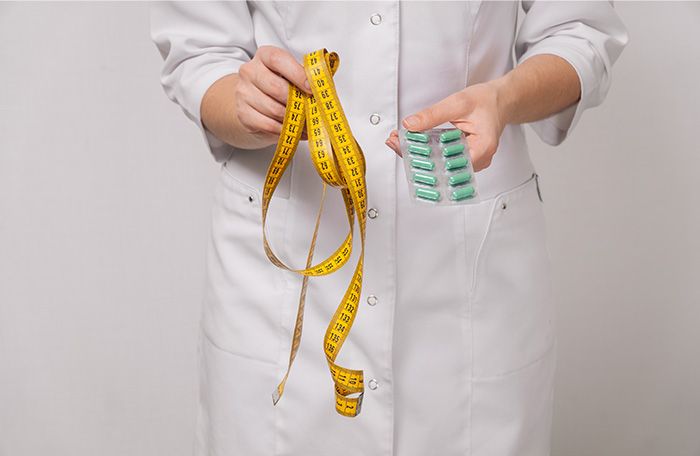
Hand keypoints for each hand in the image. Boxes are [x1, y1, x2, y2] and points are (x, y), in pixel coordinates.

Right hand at [236, 45, 313, 142]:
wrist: (250, 100)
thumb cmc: (277, 85)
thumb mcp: (290, 75)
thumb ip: (305, 77)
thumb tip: (324, 88)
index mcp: (264, 56)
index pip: (278, 60)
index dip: (297, 74)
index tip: (312, 89)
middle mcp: (250, 71)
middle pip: (276, 88)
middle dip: (297, 102)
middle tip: (312, 111)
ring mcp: (243, 93)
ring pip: (274, 110)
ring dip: (294, 119)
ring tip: (307, 124)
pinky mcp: (243, 113)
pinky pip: (269, 125)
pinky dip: (285, 130)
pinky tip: (294, 131)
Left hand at [385, 81, 505, 171]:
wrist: (501, 101)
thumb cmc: (487, 102)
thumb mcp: (459, 103)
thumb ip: (433, 115)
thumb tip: (411, 125)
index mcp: (482, 148)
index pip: (448, 162)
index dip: (424, 157)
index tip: (406, 148)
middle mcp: (478, 160)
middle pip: (441, 166)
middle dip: (416, 155)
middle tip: (397, 142)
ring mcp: (471, 161)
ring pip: (440, 164)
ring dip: (420, 153)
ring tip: (400, 142)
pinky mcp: (464, 158)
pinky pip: (443, 159)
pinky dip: (428, 151)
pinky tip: (413, 143)